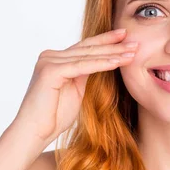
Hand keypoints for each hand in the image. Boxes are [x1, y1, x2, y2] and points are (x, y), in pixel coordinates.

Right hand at [9, 29, 138, 148]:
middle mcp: (50, 56)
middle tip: (135, 41)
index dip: (107, 41)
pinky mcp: (50, 70)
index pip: (86, 47)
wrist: (34, 133)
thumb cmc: (54, 117)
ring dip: (112, 54)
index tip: (126, 36)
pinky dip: (101, 64)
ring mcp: (48, 61)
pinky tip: (117, 62)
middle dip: (114, 45)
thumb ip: (85, 74)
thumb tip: (104, 62)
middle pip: (88, 48)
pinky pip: (82, 66)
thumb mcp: (76, 90)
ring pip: (87, 56)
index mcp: (56, 59)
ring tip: (132, 52)